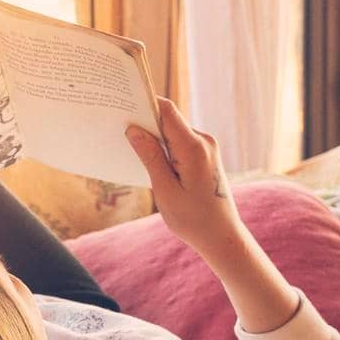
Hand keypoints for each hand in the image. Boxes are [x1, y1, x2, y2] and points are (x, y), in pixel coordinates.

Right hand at [125, 97, 242, 258]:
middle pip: (168, 118)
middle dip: (144, 121)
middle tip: (118, 127)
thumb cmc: (193, 218)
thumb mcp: (165, 190)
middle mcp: (204, 142)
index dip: (144, 103)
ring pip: (172, 130)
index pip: (166, 111)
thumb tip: (133, 130)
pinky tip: (149, 159)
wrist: (222, 236)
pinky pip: (179, 141)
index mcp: (193, 148)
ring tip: (130, 147)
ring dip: (153, 136)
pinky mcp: (204, 155)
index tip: (122, 104)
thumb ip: (150, 157)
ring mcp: (206, 147)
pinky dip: (163, 146)